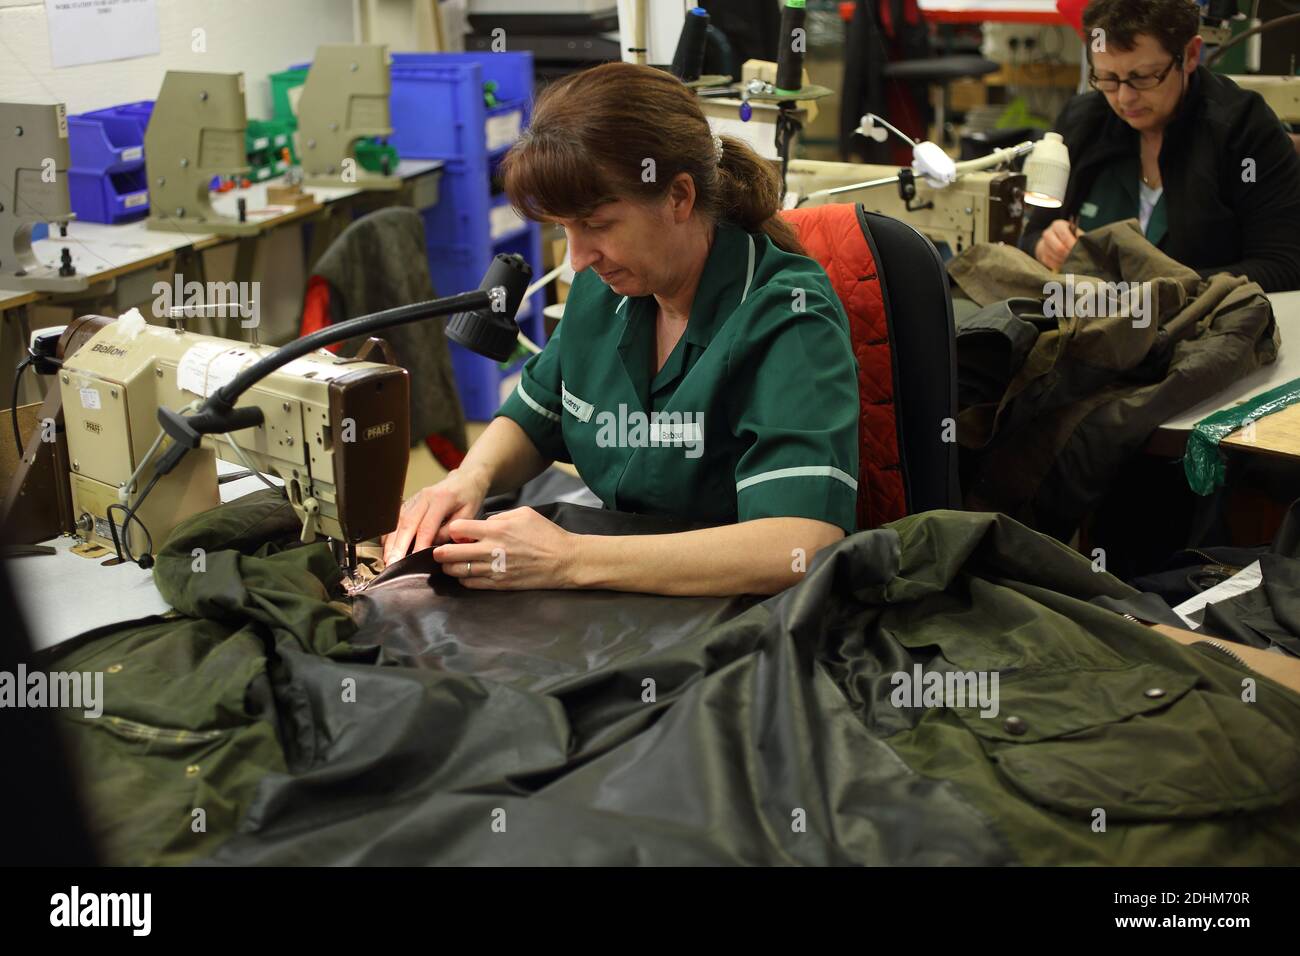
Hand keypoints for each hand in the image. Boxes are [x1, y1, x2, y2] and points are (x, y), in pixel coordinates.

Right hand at [382, 468, 488, 564]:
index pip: (426, 526)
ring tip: (387, 559)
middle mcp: (424, 497)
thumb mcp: (468, 514)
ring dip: (391, 541)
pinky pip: (396, 518)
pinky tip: (387, 546)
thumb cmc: (469, 497)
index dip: (419, 544)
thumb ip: (451, 530)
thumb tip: (434, 546)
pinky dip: (390, 533)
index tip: (413, 560)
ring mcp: (415, 498)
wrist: (465, 478)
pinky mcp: (410, 502)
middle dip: (398, 546)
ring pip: (398, 521)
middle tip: (392, 563)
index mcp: (441, 499)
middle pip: (407, 524)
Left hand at [432, 506, 579, 589]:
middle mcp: (491, 550)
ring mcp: (495, 569)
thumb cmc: (545, 534)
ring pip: (458, 571)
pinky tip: (464, 574)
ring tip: (448, 563)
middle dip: (440, 551)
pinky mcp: (500, 584)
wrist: (564, 560)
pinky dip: (463, 579)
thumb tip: (481, 524)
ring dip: (449, 567)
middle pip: (451, 553)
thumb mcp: (523, 513)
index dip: (451, 529)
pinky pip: (472, 584)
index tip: (452, 532)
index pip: (458, 529)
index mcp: (496, 530)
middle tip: (437, 550)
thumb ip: (498, 517)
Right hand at [1034, 218, 1078, 272]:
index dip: (1073, 244)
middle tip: (1077, 257)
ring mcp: (1043, 246)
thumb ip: (1079, 237)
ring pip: (1056, 258)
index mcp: (1057, 225)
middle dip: (1070, 254)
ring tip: (1073, 261)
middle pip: (1059, 248)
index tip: (1080, 250)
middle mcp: (1048, 234)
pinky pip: (1052, 264)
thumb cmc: (1069, 236)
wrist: (1054, 240)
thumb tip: (1084, 244)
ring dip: (1065, 261)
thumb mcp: (1075, 232)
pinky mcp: (1042, 257)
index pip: (1065, 236)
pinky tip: (1066, 264)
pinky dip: (1060, 266)